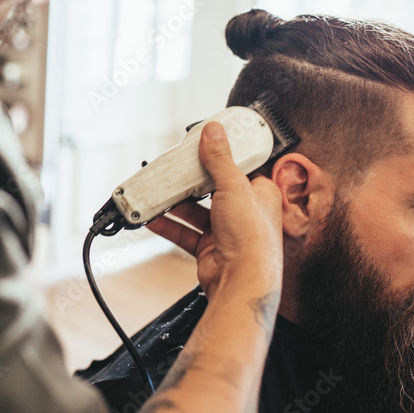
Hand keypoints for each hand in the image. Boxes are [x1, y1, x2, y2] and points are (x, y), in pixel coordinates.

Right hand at [147, 121, 282, 299]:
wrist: (242, 281)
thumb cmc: (253, 237)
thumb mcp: (235, 186)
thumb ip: (220, 158)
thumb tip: (213, 131)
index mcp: (260, 194)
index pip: (239, 168)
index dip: (220, 157)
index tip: (200, 146)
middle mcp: (244, 212)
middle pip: (212, 189)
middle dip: (190, 181)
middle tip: (173, 169)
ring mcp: (225, 231)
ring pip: (194, 211)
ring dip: (174, 203)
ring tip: (156, 191)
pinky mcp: (208, 248)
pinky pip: (183, 232)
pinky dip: (167, 224)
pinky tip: (152, 217)